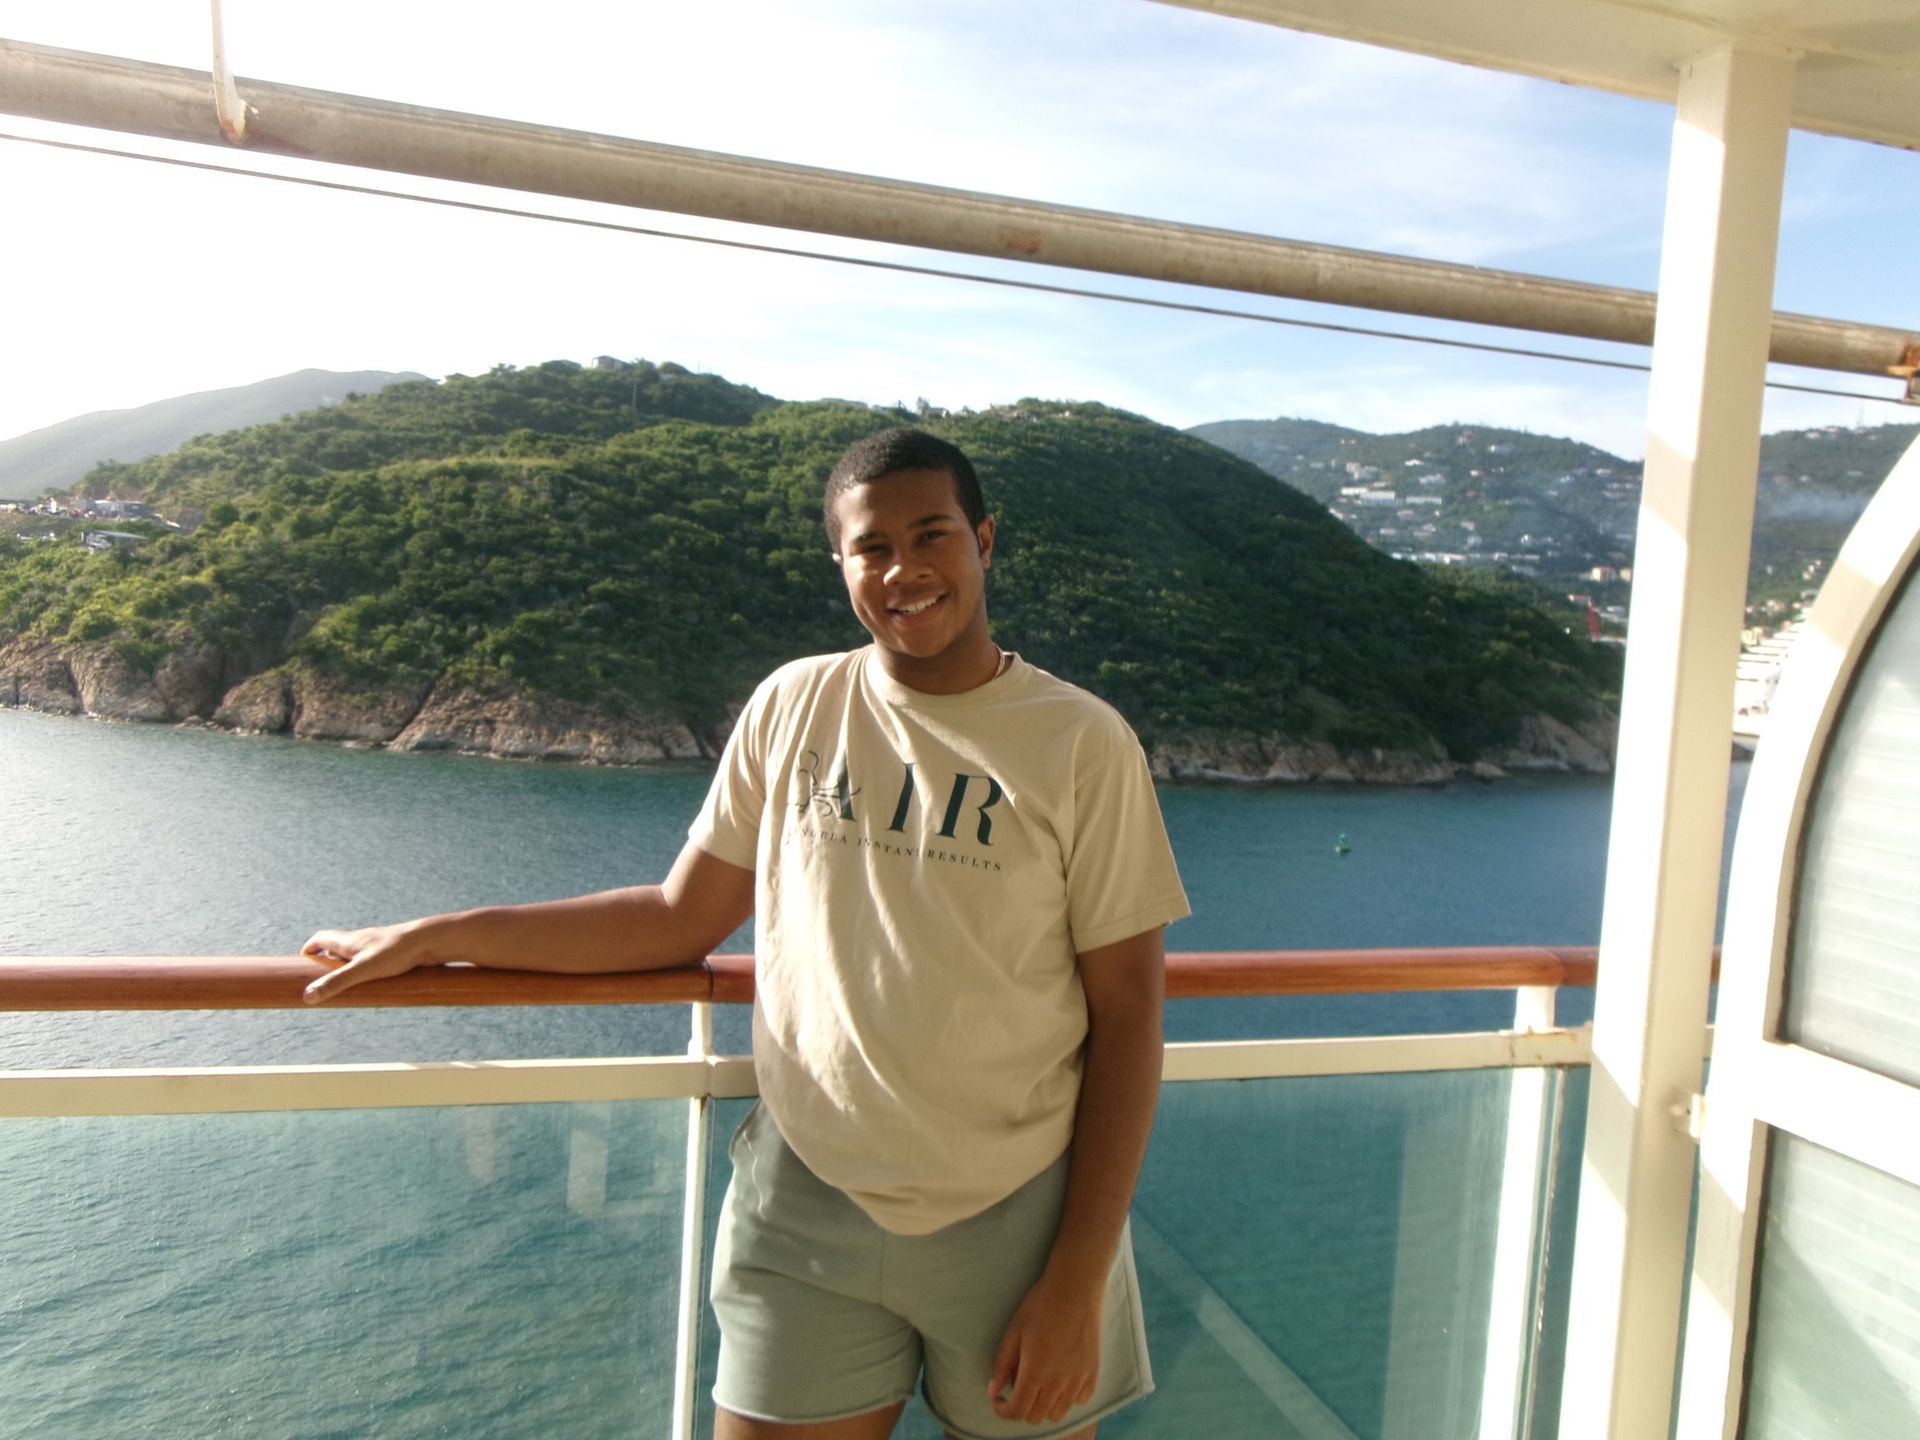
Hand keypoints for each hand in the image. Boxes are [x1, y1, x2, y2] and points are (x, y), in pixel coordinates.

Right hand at [300, 920, 433, 1003]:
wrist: (430, 940)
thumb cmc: (396, 951)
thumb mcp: (362, 970)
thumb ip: (336, 983)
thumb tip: (308, 996)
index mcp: (349, 940)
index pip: (321, 938)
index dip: (310, 949)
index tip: (303, 962)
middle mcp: (361, 940)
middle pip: (336, 947)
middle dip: (327, 962)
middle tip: (323, 980)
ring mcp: (377, 946)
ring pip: (355, 955)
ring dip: (347, 967)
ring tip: (346, 986)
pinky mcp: (392, 953)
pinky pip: (373, 961)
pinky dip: (366, 971)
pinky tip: (374, 983)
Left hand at [987, 1269, 1102, 1425]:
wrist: (1075, 1289)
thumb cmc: (1040, 1307)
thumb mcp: (1013, 1333)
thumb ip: (1002, 1365)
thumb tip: (992, 1391)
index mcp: (1035, 1372)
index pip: (1017, 1411)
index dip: (1003, 1411)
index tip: (999, 1400)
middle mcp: (1058, 1382)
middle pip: (1036, 1416)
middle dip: (1021, 1408)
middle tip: (1016, 1390)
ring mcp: (1079, 1379)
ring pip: (1058, 1413)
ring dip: (1044, 1406)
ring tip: (1038, 1386)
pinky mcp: (1093, 1373)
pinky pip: (1080, 1400)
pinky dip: (1067, 1398)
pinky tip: (1060, 1381)